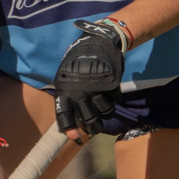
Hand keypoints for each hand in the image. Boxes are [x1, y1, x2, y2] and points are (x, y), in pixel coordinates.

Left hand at [53, 19, 123, 138]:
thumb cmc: (78, 61)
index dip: (68, 128)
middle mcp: (80, 91)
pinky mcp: (111, 84)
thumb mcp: (66, 76)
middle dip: (94, 127)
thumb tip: (74, 120)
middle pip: (89, 119)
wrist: (97, 42)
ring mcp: (96, 88)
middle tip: (95, 127)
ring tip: (104, 106)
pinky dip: (114, 98)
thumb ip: (68, 96)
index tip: (74, 136)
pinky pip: (115, 100)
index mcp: (65, 90)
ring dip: (106, 111)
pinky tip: (110, 91)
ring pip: (105, 111)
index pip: (63, 114)